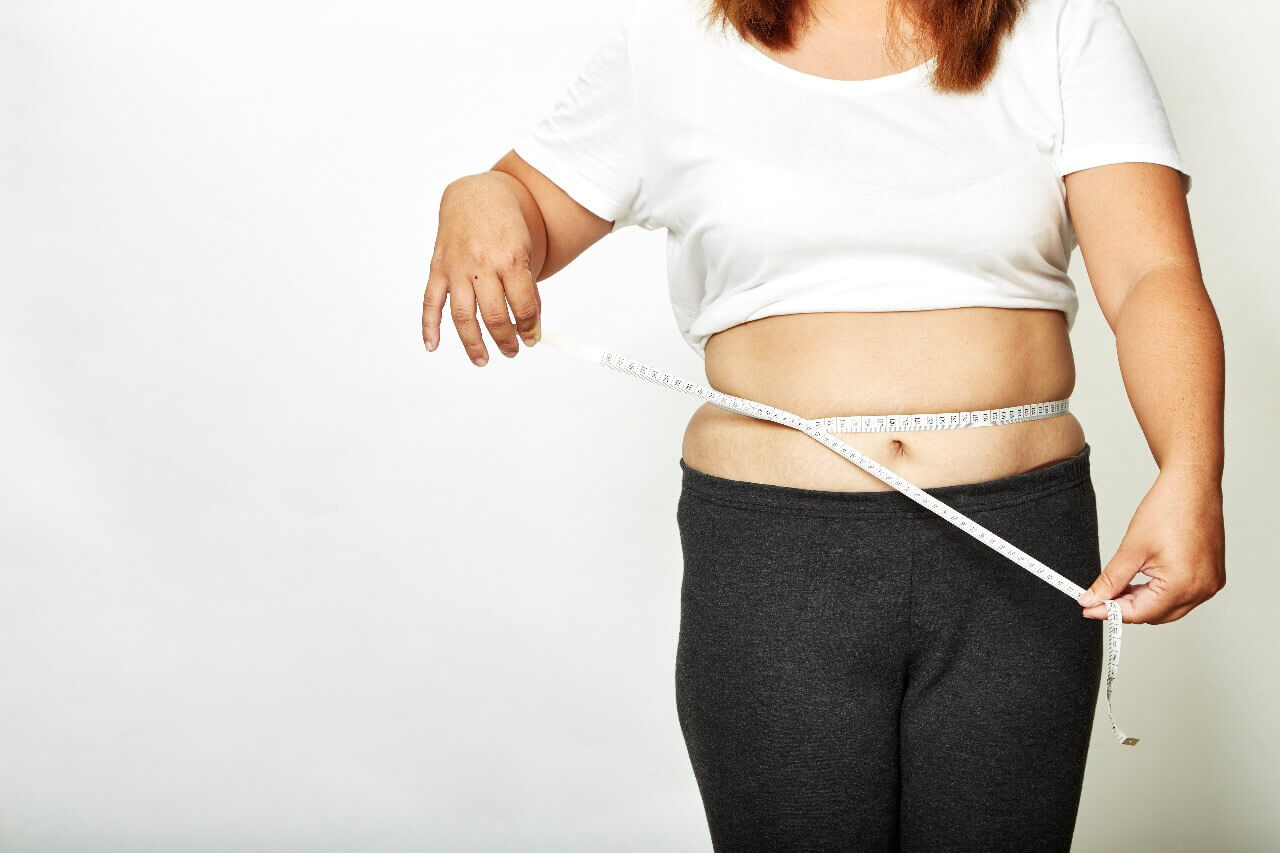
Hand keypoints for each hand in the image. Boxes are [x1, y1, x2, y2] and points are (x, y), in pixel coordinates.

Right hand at [423, 173, 540, 364]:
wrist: (475, 195)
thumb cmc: (505, 225)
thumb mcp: (526, 251)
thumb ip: (526, 287)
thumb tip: (531, 325)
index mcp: (510, 258)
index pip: (523, 306)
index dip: (530, 328)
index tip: (533, 339)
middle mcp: (482, 264)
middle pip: (493, 316)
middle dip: (505, 340)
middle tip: (512, 352)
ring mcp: (456, 266)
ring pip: (462, 316)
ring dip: (473, 343)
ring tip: (483, 359)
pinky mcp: (438, 267)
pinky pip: (431, 301)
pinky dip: (429, 326)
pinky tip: (433, 346)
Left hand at [1079, 466, 1225, 623]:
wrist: (1192, 485)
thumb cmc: (1168, 509)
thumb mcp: (1131, 549)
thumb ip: (1111, 580)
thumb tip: (1092, 599)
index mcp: (1183, 585)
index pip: (1140, 613)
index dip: (1111, 612)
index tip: (1089, 608)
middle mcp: (1202, 589)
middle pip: (1155, 614)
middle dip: (1126, 608)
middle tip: (1099, 597)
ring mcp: (1210, 583)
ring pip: (1169, 608)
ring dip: (1143, 601)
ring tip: (1119, 586)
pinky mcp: (1212, 575)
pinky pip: (1182, 595)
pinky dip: (1160, 593)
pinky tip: (1141, 582)